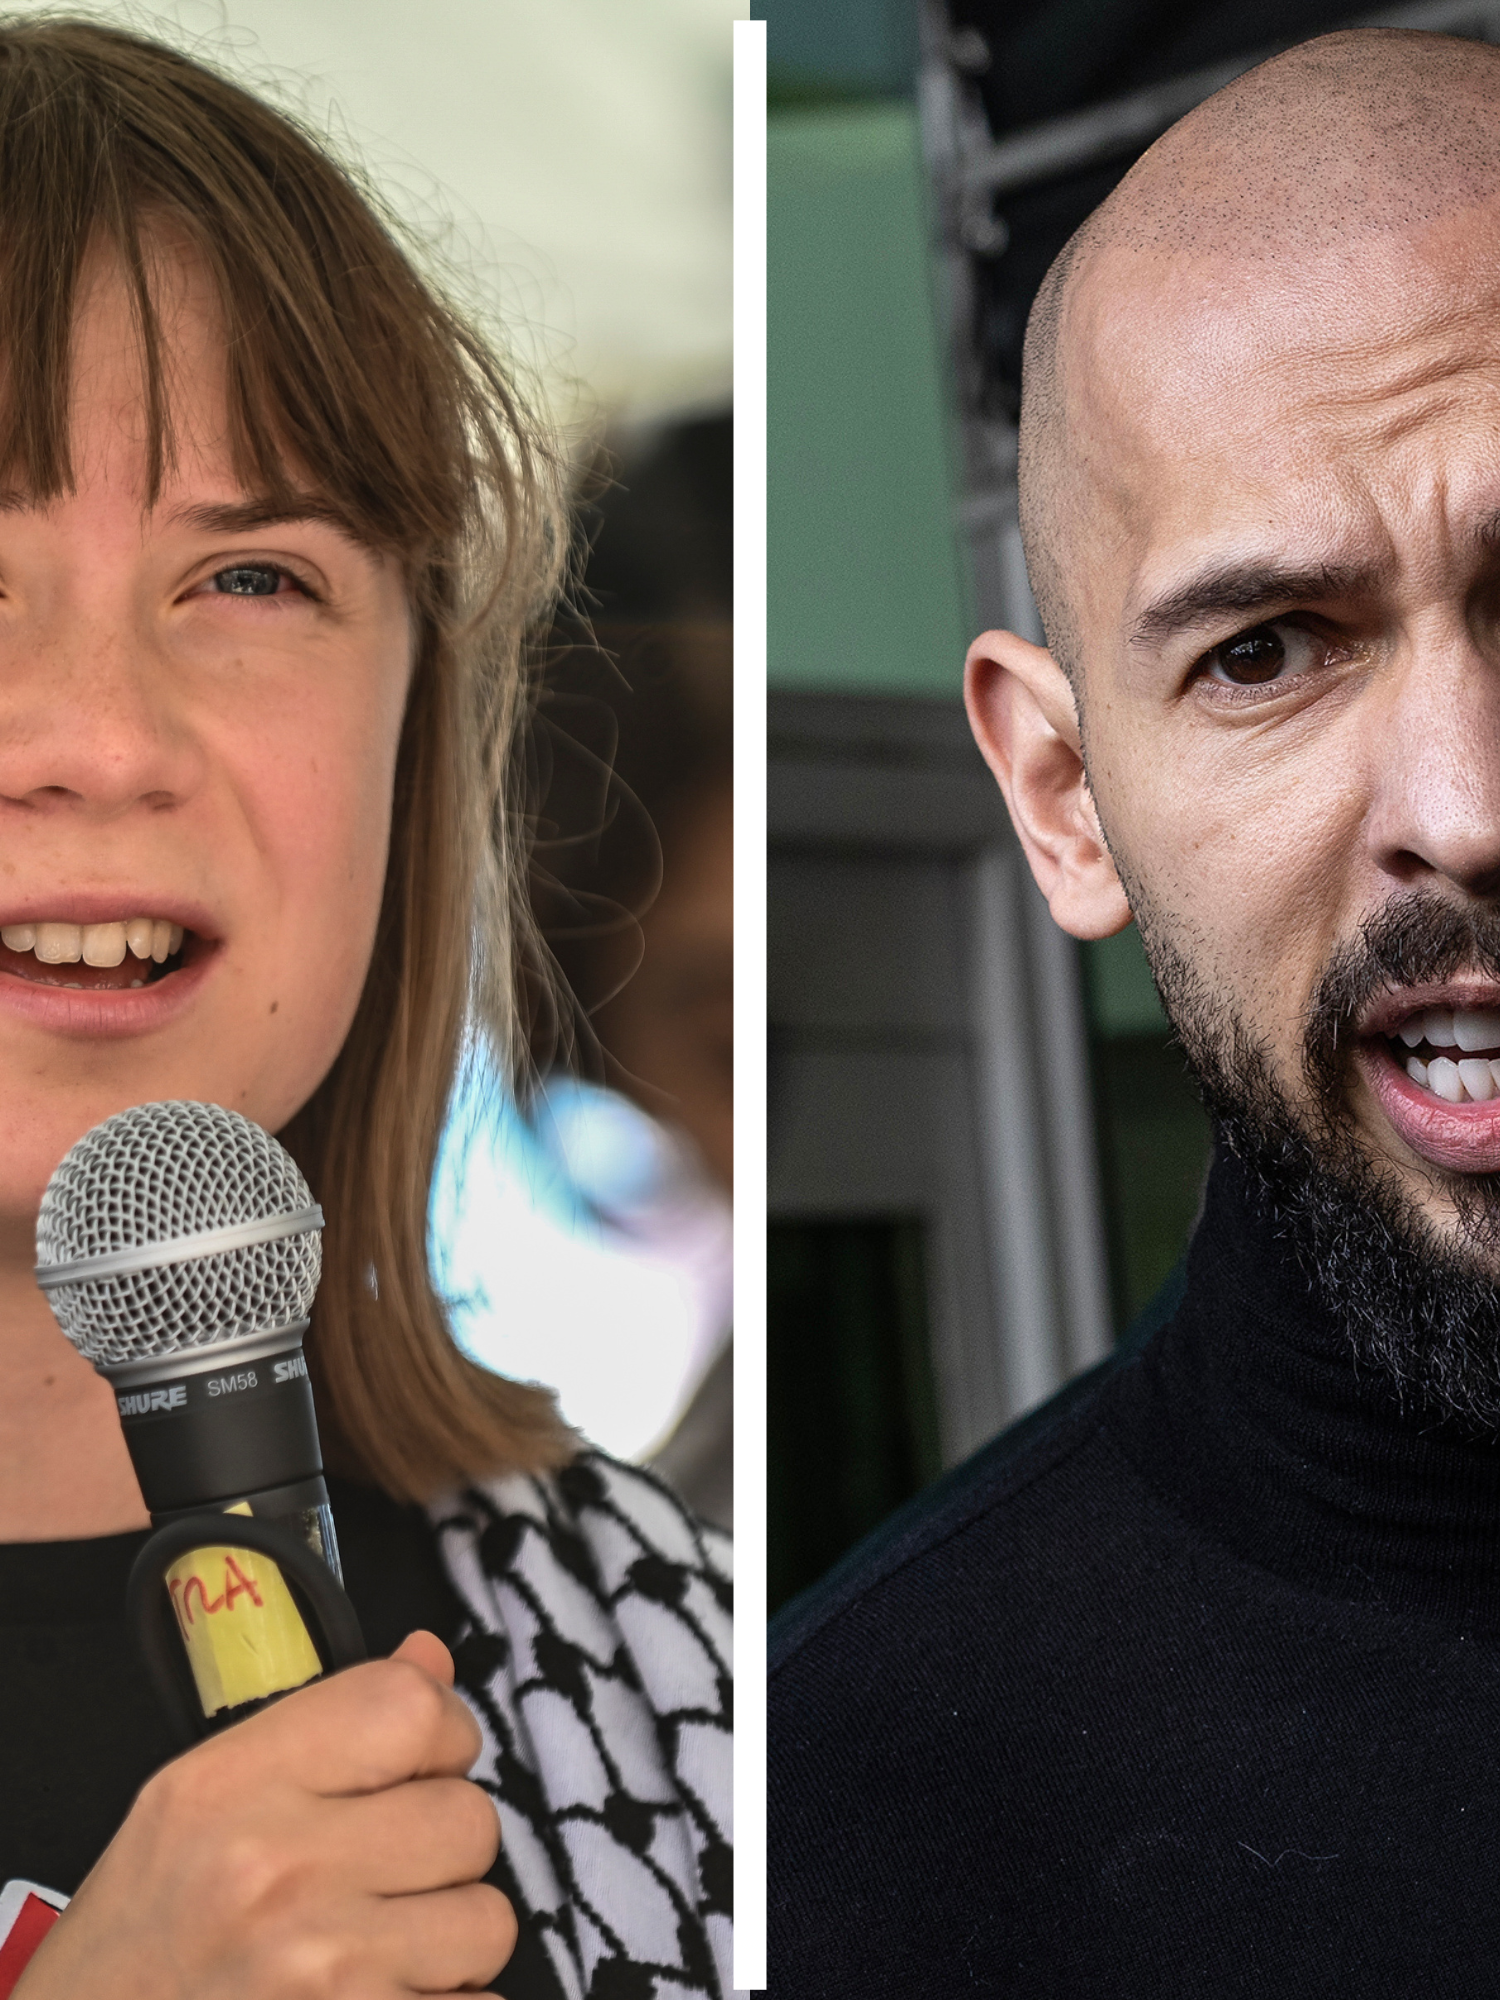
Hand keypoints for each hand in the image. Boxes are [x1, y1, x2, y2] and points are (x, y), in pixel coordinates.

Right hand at [14, 1630, 514, 1998]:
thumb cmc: (141, 1938)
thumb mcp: (199, 1801)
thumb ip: (324, 1723)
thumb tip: (431, 1660)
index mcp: (232, 1788)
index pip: (408, 1707)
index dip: (441, 1731)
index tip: (421, 1764)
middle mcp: (277, 1873)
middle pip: (468, 1818)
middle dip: (444, 1846)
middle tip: (384, 1872)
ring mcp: (322, 1971)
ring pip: (487, 1919)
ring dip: (450, 1936)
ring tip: (380, 1944)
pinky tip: (382, 1996)